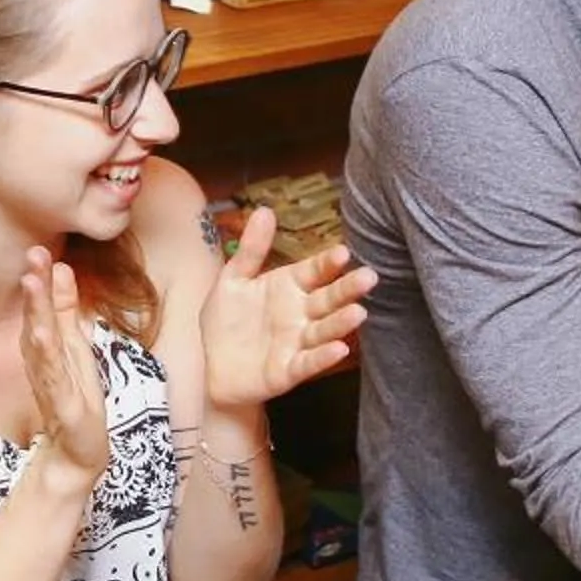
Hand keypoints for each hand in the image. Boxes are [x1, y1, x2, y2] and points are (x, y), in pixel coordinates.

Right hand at [16, 248, 111, 484]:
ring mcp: (49, 379)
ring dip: (36, 312)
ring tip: (32, 284)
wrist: (77, 450)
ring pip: (40, 341)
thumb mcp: (75, 345)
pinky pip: (51, 374)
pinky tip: (41, 334)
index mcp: (46, 343)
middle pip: (37, 317)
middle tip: (34, 254)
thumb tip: (61, 268)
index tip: (40, 249)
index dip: (41, 278)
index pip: (42, 306)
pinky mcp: (59, 401)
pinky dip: (45, 353)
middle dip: (36, 286)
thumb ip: (65, 310)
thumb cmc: (75, 395)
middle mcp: (41, 359)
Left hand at [200, 206, 374, 412]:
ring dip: (341, 322)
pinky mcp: (288, 371)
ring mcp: (297, 342)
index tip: (343, 253)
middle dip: (348, 289)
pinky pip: (308, 362)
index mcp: (289, 286)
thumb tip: (264, 209)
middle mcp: (300, 313)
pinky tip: (340, 349)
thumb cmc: (226, 321)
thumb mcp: (233, 279)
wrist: (211, 366)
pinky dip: (323, 357)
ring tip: (359, 312)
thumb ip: (251, 249)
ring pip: (324, 330)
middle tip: (369, 276)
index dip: (328, 263)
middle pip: (328, 299)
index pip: (315, 271)